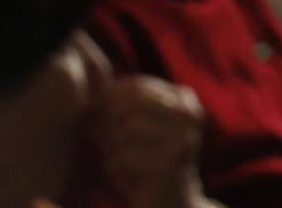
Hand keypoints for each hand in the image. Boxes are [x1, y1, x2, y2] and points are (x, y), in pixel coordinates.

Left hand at [92, 77, 209, 207]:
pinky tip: (123, 178)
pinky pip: (123, 158)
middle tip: (100, 143)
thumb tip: (92, 98)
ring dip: (109, 149)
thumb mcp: (138, 130)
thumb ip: (123, 109)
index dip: (107, 102)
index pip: (136, 86)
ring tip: (113, 161)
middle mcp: (189, 115)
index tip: (96, 122)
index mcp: (184, 100)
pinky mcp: (172, 164)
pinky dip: (114, 168)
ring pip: (125, 131)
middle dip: (106, 125)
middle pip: (128, 106)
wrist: (172, 205)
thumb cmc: (146, 165)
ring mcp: (183, 138)